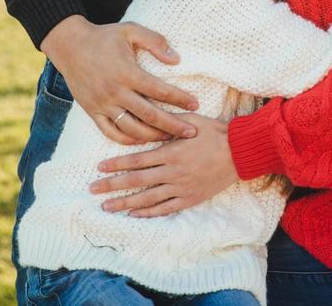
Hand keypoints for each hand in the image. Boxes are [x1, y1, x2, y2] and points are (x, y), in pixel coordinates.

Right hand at [41, 15, 197, 143]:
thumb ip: (155, 41)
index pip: (159, 90)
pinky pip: (111, 133)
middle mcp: (116, 92)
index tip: (195, 103)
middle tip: (191, 131)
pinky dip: (127, 140)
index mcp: (127, 72)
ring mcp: (103, 104)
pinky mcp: (92, 112)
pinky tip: (142, 139)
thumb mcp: (130, 30)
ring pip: (132, 129)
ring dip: (153, 136)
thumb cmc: (104, 37)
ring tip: (170, 138)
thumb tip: (176, 59)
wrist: (70, 45)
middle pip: (150, 116)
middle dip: (173, 125)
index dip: (179, 98)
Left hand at [89, 113, 237, 216]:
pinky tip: (134, 214)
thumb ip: (167, 122)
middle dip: (112, 186)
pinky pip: (165, 209)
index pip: (137, 160)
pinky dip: (148, 213)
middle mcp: (172, 172)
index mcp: (170, 152)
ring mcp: (181, 188)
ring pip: (147, 199)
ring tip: (107, 206)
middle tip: (93, 190)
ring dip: (125, 203)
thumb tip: (148, 117)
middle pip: (136, 181)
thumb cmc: (214, 132)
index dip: (116, 164)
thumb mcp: (189, 121)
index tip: (100, 168)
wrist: (238, 152)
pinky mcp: (189, 199)